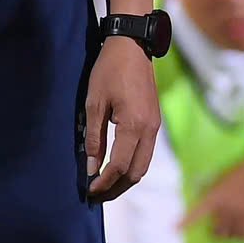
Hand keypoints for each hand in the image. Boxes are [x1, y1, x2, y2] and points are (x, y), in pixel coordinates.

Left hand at [85, 37, 161, 200]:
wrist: (133, 46)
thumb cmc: (109, 71)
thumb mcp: (94, 103)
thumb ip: (94, 138)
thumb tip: (92, 168)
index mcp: (134, 125)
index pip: (119, 165)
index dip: (103, 182)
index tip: (88, 191)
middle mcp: (150, 130)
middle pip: (136, 172)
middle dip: (116, 188)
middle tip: (96, 196)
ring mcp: (155, 126)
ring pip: (144, 164)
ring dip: (125, 179)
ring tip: (105, 185)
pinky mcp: (155, 121)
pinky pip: (146, 153)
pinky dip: (132, 165)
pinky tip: (116, 167)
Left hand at [184, 156, 243, 239]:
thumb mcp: (228, 173)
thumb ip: (218, 184)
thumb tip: (205, 187)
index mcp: (217, 196)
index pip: (198, 212)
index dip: (186, 222)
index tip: (174, 230)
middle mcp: (226, 210)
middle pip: (216, 228)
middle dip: (215, 231)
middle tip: (215, 229)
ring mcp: (241, 217)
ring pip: (231, 234)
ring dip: (228, 234)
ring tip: (230, 232)